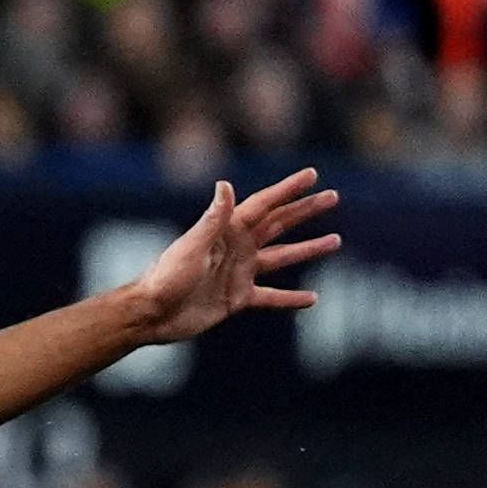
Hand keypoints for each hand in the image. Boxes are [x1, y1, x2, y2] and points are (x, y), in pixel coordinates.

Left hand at [125, 169, 340, 345]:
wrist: (152, 313)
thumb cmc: (167, 276)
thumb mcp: (192, 245)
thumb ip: (213, 219)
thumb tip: (225, 185)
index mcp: (228, 231)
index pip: (265, 205)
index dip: (288, 189)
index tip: (312, 174)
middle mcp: (237, 248)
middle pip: (279, 225)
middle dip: (305, 210)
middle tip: (333, 196)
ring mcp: (239, 273)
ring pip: (282, 257)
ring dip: (307, 249)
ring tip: (334, 241)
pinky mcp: (237, 298)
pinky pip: (271, 296)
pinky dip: (290, 299)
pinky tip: (312, 299)